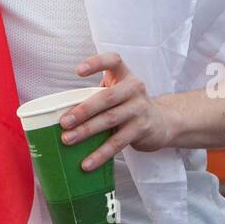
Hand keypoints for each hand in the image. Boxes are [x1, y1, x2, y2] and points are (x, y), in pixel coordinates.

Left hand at [58, 52, 175, 171]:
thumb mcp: (117, 92)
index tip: (78, 71)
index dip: (96, 63)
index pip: (113, 61)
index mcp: (125, 75)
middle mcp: (134, 88)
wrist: (162, 122)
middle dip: (83, 110)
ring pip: (110, 120)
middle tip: (64, 121)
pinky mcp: (141, 129)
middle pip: (107, 97)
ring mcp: (139, 109)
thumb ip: (97, 94)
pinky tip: (87, 163)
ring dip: (86, 131)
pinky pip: (117, 143)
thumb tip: (63, 111)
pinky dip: (100, 154)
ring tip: (68, 139)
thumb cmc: (129, 104)